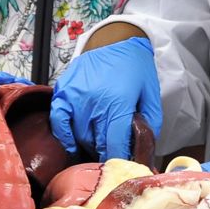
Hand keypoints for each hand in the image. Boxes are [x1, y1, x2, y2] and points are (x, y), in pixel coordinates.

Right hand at [49, 37, 162, 162]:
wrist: (118, 41)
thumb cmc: (137, 70)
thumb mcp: (151, 96)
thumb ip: (149, 124)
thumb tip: (143, 149)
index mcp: (117, 102)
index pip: (114, 143)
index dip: (119, 157)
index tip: (123, 166)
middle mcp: (93, 100)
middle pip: (95, 141)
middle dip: (105, 152)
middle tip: (113, 155)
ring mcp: (74, 96)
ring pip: (79, 134)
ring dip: (89, 144)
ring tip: (99, 144)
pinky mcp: (62, 91)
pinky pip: (58, 121)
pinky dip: (65, 136)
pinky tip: (73, 145)